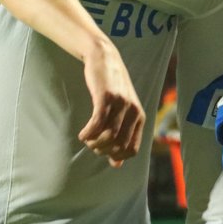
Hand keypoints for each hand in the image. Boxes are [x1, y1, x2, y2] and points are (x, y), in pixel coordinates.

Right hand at [78, 42, 145, 167]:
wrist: (104, 58)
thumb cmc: (111, 88)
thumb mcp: (121, 112)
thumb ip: (121, 136)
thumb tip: (117, 165)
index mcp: (140, 118)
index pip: (132, 150)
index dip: (115, 156)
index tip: (103, 151)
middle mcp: (134, 112)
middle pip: (118, 146)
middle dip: (102, 151)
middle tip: (92, 144)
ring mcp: (121, 104)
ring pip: (109, 136)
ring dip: (94, 143)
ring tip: (87, 138)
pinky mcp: (106, 97)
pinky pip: (98, 123)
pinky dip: (88, 133)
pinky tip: (83, 134)